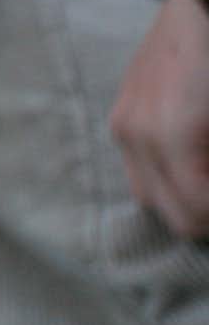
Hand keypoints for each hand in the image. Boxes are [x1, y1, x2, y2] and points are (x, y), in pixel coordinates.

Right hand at [111, 0, 208, 237]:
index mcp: (173, 135)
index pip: (197, 212)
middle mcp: (137, 135)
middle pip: (174, 215)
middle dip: (207, 214)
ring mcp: (125, 121)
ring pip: (151, 197)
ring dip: (189, 200)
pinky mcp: (123, 109)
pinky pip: (140, 168)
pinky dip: (172, 178)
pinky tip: (198, 160)